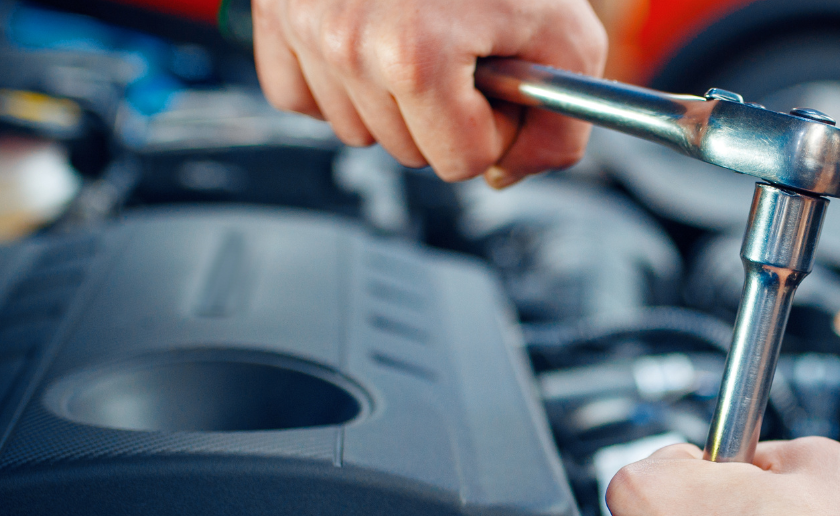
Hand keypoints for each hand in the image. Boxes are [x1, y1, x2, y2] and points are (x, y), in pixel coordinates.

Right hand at [252, 0, 606, 187]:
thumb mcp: (565, 35)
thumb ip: (558, 126)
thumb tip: (507, 175)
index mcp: (416, 57)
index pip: (462, 161)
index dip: (494, 124)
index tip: (498, 73)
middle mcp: (346, 45)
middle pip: (409, 152)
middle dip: (447, 113)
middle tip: (464, 49)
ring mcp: (303, 28)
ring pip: (357, 130)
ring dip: (393, 99)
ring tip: (419, 36)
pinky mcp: (274, 16)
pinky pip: (302, 98)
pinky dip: (339, 82)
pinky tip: (371, 41)